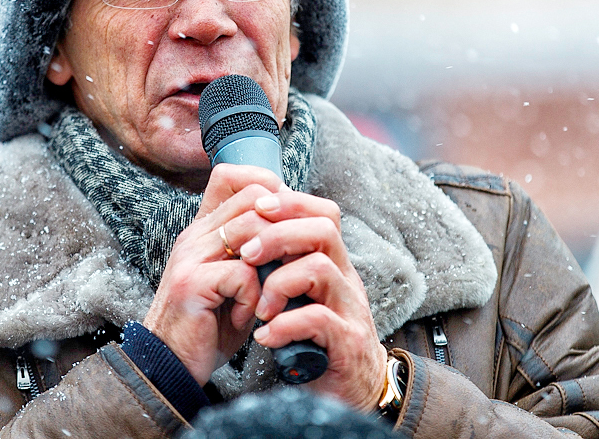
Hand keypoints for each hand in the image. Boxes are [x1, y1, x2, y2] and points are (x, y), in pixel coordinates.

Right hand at [142, 164, 284, 384]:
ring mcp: (190, 256)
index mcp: (204, 229)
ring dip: (271, 267)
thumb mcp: (235, 281)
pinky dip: (254, 298)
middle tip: (286, 267)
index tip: (286, 227)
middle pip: (253, 199)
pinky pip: (243, 273)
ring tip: (267, 296)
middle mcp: (195, 235)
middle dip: (282, 232)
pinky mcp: (192, 283)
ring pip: (252, 231)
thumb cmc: (210, 324)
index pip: (235, 177)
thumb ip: (256, 253)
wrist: (170, 365)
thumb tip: (296, 229)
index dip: (269, 191)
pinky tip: (247, 317)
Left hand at [240, 191, 387, 412]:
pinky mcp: (348, 343)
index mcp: (334, 265)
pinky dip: (285, 325)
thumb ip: (284, 269)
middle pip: (323, 230)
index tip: (255, 208)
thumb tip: (248, 237)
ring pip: (320, 268)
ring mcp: (351, 310)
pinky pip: (319, 319)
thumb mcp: (300, 299)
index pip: (322, 214)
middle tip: (246, 254)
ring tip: (258, 308)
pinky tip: (265, 337)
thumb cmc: (316, 343)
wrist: (352, 396)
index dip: (290, 204)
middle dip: (278, 235)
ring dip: (278, 283)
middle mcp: (347, 281)